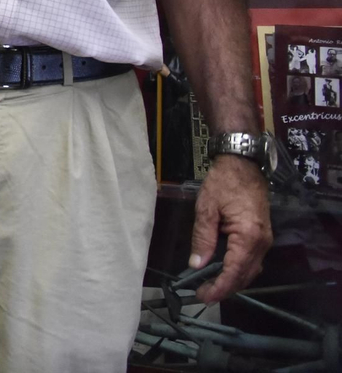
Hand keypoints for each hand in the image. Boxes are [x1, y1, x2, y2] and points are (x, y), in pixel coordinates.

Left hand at [189, 154, 271, 303]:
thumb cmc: (223, 183)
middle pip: (245, 275)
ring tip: (210, 287)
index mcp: (248, 237)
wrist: (243, 165)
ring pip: (250, 270)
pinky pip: (252, 260)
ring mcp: (265, 240)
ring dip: (232, 281)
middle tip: (203, 295)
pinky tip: (223, 271)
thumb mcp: (206, 209)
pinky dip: (238, 270)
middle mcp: (262, 242)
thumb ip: (202, 239)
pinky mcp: (262, 236)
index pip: (234, 271)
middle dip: (225, 288)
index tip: (203, 297)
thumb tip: (197, 265)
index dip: (219, 287)